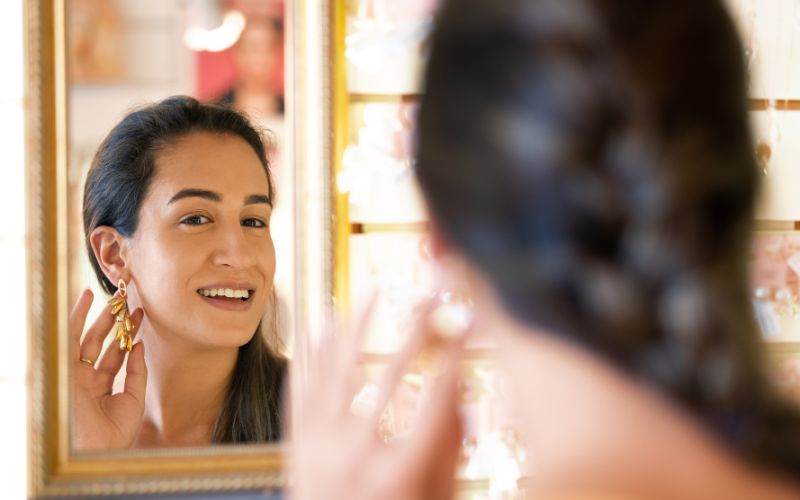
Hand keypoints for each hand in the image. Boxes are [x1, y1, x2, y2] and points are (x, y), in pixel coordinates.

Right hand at [70, 289, 146, 450]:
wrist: (97, 449)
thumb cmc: (116, 433)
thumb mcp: (134, 398)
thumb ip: (137, 371)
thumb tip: (139, 345)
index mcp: (102, 387)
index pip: (116, 354)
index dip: (128, 334)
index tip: (140, 315)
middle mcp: (87, 378)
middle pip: (102, 342)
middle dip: (114, 320)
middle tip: (128, 299)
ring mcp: (75, 374)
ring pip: (87, 337)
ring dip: (98, 315)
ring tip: (112, 295)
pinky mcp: (65, 369)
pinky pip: (71, 338)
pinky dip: (76, 318)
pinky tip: (86, 300)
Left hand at [288, 300, 465, 499]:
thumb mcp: (437, 496)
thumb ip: (449, 447)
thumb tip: (461, 388)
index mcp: (400, 474)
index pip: (437, 397)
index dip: (455, 353)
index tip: (466, 321)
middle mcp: (357, 456)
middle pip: (391, 373)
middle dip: (416, 327)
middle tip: (430, 296)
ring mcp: (318, 449)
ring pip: (338, 370)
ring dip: (356, 324)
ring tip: (370, 291)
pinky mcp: (295, 446)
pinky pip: (301, 388)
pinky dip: (311, 352)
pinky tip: (321, 324)